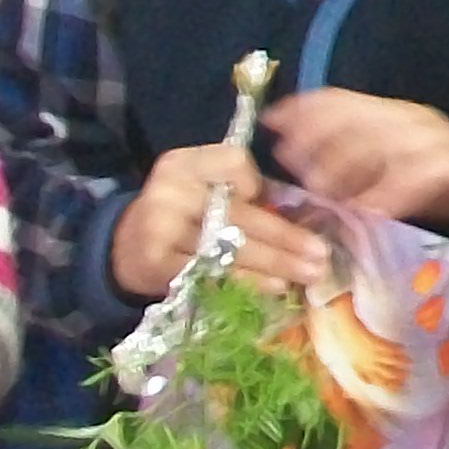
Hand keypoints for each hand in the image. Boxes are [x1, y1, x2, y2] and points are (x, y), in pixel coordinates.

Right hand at [110, 140, 328, 297]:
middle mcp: (169, 189)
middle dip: (287, 236)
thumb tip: (303, 210)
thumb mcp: (201, 186)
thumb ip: (240, 189)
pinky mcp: (158, 262)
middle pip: (239, 213)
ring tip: (311, 273)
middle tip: (322, 254)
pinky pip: (213, 273)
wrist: (125, 248)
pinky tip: (277, 286)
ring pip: (230, 246)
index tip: (266, 198)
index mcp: (183, 163)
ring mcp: (160, 226)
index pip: (233, 162)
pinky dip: (249, 281)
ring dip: (278, 263)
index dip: (255, 182)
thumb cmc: (182, 216)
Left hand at [266, 90, 448, 228]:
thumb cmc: (445, 182)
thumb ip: (355, 165)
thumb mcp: (393, 166)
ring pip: (384, 144)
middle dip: (318, 139)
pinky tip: (371, 211)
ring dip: (349, 167)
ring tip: (323, 192)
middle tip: (291, 165)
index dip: (304, 107)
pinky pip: (421, 175)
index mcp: (394, 114)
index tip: (270, 122)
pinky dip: (392, 192)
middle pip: (357, 119)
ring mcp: (438, 139)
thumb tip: (302, 170)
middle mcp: (412, 118)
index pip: (343, 99)